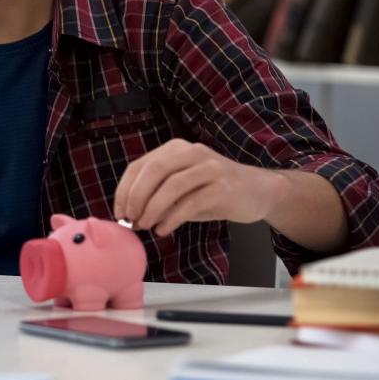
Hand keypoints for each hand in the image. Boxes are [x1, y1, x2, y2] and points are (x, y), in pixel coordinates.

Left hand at [113, 140, 283, 236]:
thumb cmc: (214, 191)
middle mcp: (192, 152)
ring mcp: (209, 168)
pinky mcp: (223, 187)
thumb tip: (130, 217)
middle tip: (130, 219)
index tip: (119, 212)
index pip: (140, 165)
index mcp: (176, 149)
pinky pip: (190, 202)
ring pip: (171, 185)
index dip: (124, 190)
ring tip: (146, 226)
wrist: (259, 191)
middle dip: (136, 197)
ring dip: (153, 209)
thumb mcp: (182, 190)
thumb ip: (158, 196)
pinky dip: (172, 218)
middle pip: (153, 170)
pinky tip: (164, 229)